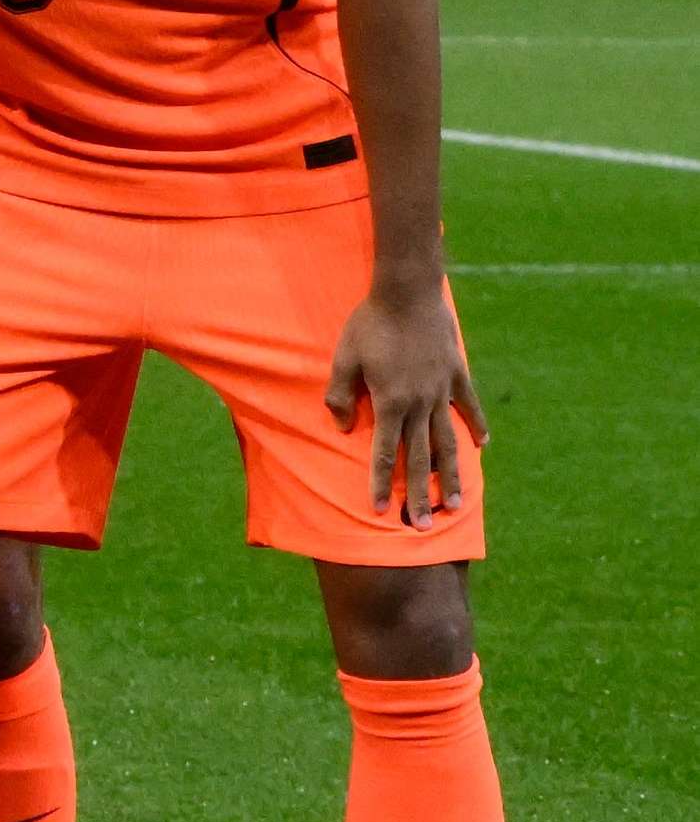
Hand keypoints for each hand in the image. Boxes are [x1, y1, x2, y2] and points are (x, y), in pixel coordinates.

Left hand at [327, 277, 482, 527]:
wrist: (407, 293)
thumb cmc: (368, 324)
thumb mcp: (343, 358)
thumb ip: (340, 395)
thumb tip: (345, 428)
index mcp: (390, 403)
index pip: (382, 454)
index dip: (380, 484)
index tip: (380, 512)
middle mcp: (419, 404)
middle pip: (418, 458)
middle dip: (418, 495)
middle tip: (421, 528)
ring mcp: (442, 391)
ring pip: (448, 442)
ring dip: (450, 475)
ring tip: (454, 504)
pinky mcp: (456, 375)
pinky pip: (468, 407)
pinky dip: (476, 427)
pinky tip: (481, 448)